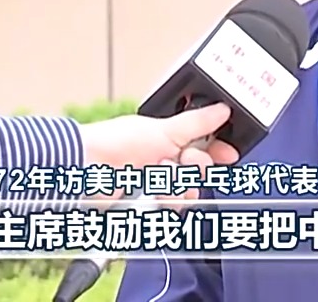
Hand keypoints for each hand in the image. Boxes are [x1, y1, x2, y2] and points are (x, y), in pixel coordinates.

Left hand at [79, 104, 239, 201]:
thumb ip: (197, 122)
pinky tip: (155, 194)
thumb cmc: (115, 142)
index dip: (217, 151)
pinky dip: (166, 201)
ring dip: (177, 184)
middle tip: (184, 159)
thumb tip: (222, 109)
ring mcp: (154, 185)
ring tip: (160, 177)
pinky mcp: (147, 206)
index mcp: (166, 140)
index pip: (202, 146)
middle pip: (199, 171)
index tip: (229, 154)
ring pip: (187, 192)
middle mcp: (162, 162)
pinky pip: (172, 208)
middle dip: (195, 166)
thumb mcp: (163, 128)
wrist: (87, 169)